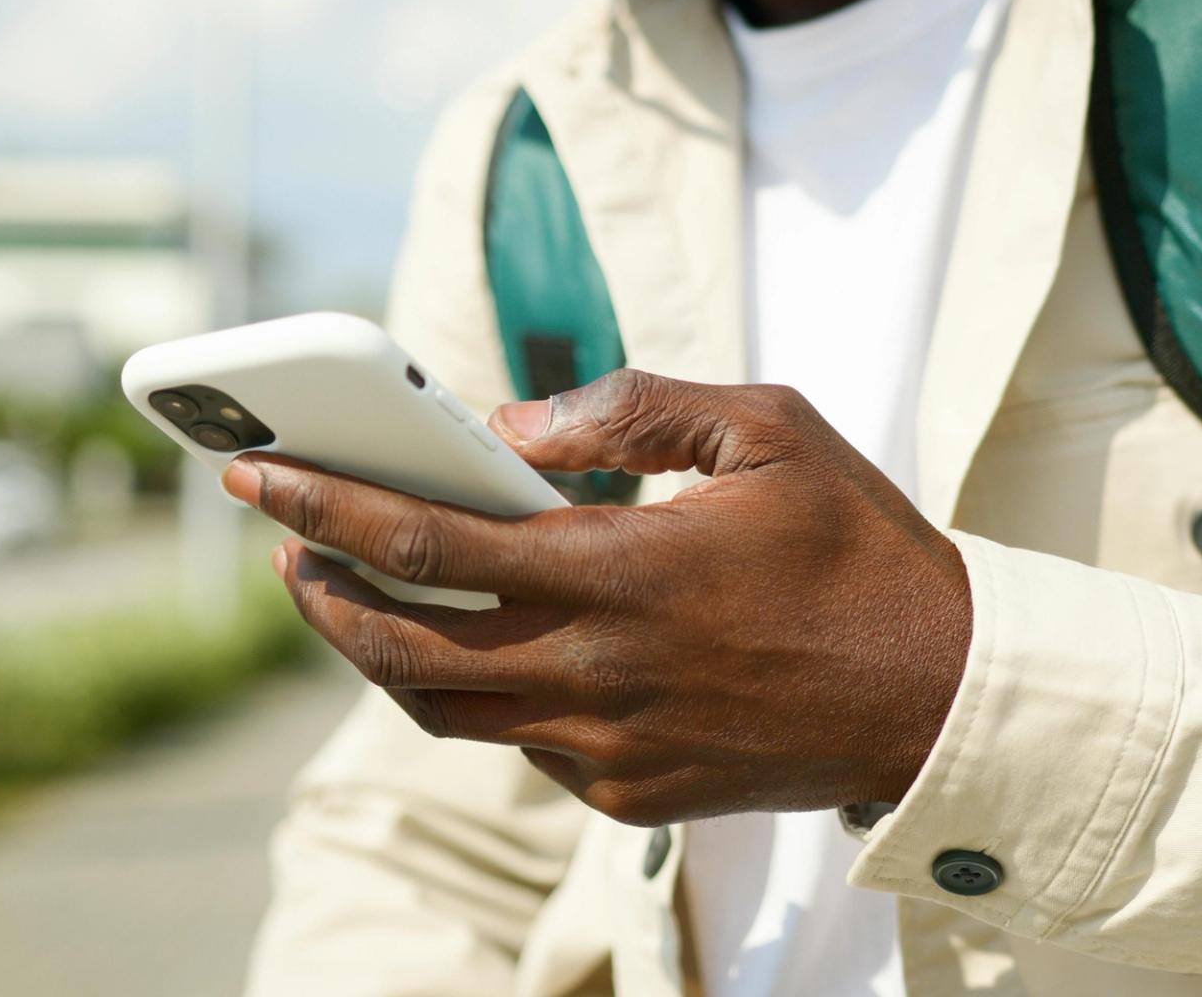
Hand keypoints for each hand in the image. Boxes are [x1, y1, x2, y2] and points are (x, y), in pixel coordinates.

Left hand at [222, 369, 971, 825]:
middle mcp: (599, 672)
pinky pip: (520, 744)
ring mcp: (610, 748)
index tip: (257, 476)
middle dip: (319, 590)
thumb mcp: (769, 427)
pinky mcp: (630, 795)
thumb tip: (510, 428)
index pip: (428, 540)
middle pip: (400, 645)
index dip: (325, 504)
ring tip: (356, 591)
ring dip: (377, 651)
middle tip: (286, 543)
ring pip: (442, 708)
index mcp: (624, 571)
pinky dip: (482, 690)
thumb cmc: (861, 548)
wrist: (944, 696)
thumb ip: (633, 407)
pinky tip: (491, 642)